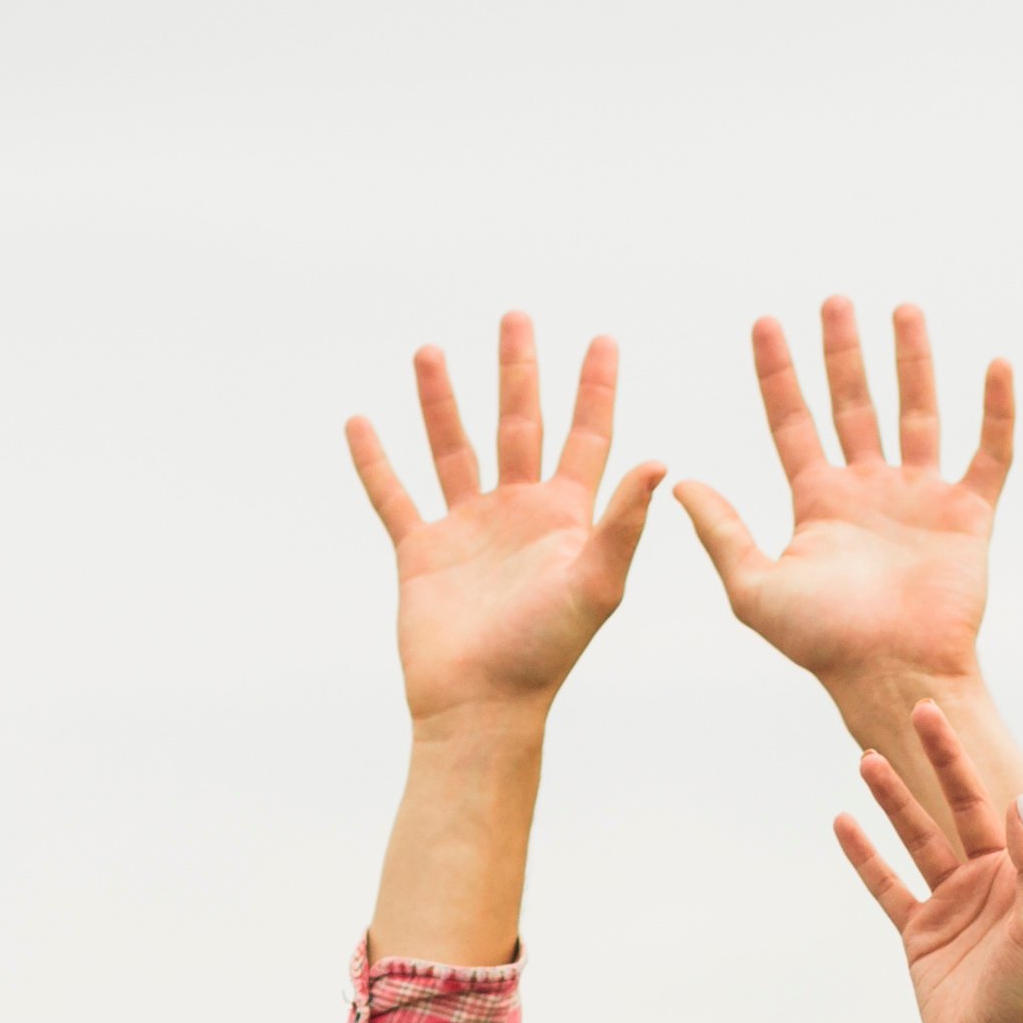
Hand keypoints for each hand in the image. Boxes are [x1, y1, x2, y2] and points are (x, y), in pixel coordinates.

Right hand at [352, 318, 662, 725]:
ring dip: (440, 400)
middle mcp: (518, 514)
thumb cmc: (546, 654)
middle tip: (516, 316)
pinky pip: (394, 496)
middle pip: (518, 424)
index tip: (602, 338)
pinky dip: (376, 461)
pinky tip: (361, 421)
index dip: (594, 388)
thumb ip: (624, 522)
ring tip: (429, 349)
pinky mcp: (421, 552)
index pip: (585, 436)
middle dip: (517, 371)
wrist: (481, 707)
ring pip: (452, 448)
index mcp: (565, 518)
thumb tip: (662, 459)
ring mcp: (468, 530)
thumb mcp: (597, 584)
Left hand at [675, 301, 1008, 698]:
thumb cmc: (824, 643)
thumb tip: (678, 483)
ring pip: (918, 412)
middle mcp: (868, 492)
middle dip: (843, 353)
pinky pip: (989, 453)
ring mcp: (920, 499)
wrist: (894, 675)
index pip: (792, 421)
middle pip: (854, 404)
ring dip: (913, 361)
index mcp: (818, 503)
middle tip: (835, 300)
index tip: (764, 322)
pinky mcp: (968, 515)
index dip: (777, 373)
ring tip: (905, 309)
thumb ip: (721, 532)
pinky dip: (996, 410)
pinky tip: (996, 362)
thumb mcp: (754, 587)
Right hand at [837, 700, 1022, 1022]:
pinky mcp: (920, 932)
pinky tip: (844, 822)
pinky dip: (865, 855)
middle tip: (925, 709)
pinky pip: (887, 884)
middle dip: (944, 757)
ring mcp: (954, 903)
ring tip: (865, 756)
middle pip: (967, 802)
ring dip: (894, 798)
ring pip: (919, 836)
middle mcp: (994, 879)